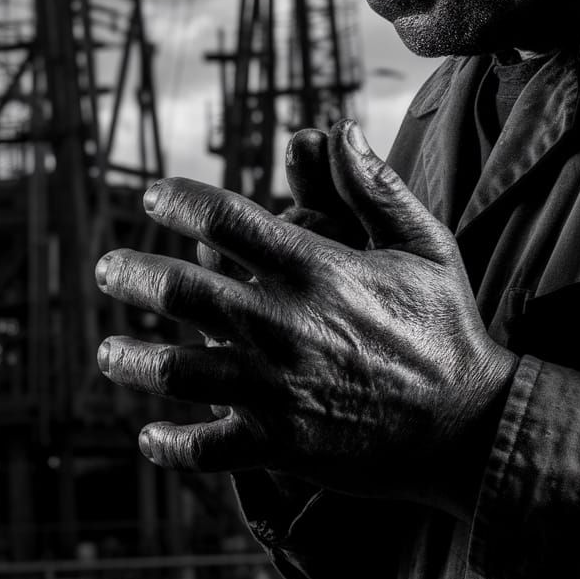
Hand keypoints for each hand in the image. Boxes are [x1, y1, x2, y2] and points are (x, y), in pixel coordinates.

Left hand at [95, 120, 517, 519]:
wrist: (470, 427)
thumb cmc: (448, 326)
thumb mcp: (427, 245)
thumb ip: (378, 188)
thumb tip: (341, 128)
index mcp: (316, 269)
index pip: (224, 219)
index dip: (178, 199)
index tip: (155, 195)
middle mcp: (284, 325)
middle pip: (181, 291)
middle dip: (132, 273)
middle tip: (108, 268)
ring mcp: (277, 389)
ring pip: (177, 370)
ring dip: (131, 358)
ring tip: (109, 350)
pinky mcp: (280, 445)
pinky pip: (208, 449)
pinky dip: (172, 443)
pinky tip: (150, 435)